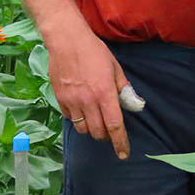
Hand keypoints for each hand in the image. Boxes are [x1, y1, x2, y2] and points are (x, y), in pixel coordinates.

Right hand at [45, 23, 130, 159]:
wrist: (67, 40)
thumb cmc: (94, 51)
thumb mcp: (115, 68)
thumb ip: (124, 89)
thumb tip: (134, 105)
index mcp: (105, 93)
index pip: (115, 126)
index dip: (120, 143)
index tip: (124, 154)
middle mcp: (88, 101)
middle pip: (98, 132)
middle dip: (106, 136)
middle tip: (110, 129)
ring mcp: (72, 101)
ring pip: (83, 129)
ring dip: (91, 129)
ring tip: (96, 119)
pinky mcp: (60, 99)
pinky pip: (70, 119)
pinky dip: (78, 119)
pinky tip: (82, 109)